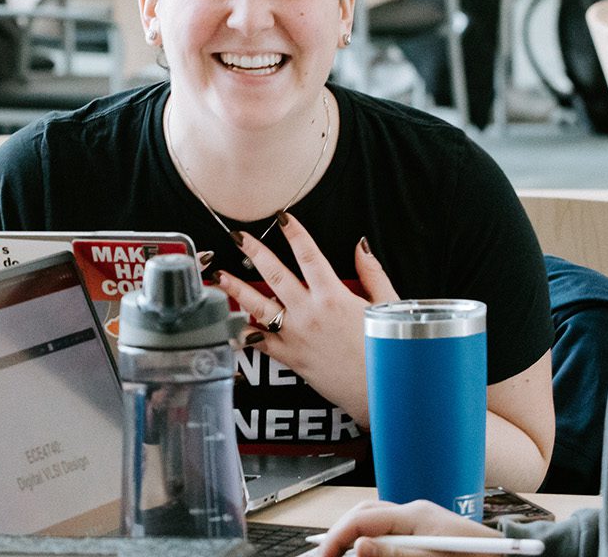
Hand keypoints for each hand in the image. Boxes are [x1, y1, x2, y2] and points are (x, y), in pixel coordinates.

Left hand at [212, 213, 398, 421]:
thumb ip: (371, 273)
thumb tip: (361, 245)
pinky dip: (245, 333)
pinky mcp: (290, 357)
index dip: (294, 233)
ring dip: (236, 289)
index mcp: (334, 297)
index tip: (282, 217)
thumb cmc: (385, 349)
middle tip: (237, 236)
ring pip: (259, 307)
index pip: (309, 256)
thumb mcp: (386, 305)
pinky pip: (261, 343)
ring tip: (220, 275)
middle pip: (275, 275)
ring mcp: (296, 335)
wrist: (378, 391)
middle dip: (254, 252)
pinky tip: (233, 322)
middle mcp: (310, 313)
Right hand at [310, 500, 502, 555]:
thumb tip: (359, 546)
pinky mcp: (424, 530)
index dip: (338, 537)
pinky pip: (389, 530)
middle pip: (363, 514)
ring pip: (373, 520)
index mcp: (417, 514)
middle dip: (339, 534)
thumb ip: (397, 555)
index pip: (363, 519)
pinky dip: (372, 541)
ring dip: (353, 536)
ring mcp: (419, 519)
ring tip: (335, 554)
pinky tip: (363, 551)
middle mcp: (415, 511)